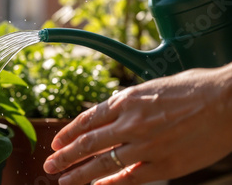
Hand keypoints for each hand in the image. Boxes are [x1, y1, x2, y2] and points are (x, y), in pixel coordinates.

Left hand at [43, 63, 231, 184]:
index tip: (56, 142)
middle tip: (49, 165)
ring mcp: (145, 146)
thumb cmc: (194, 88)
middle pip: (87, 143)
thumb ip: (129, 103)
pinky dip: (111, 184)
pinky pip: (130, 178)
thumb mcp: (153, 87)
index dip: (68, 133)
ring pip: (102, 163)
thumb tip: (110, 111)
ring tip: (63, 180)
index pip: (87, 120)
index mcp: (126, 101)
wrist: (228, 100)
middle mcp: (130, 123)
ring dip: (79, 173)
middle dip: (64, 156)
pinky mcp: (164, 165)